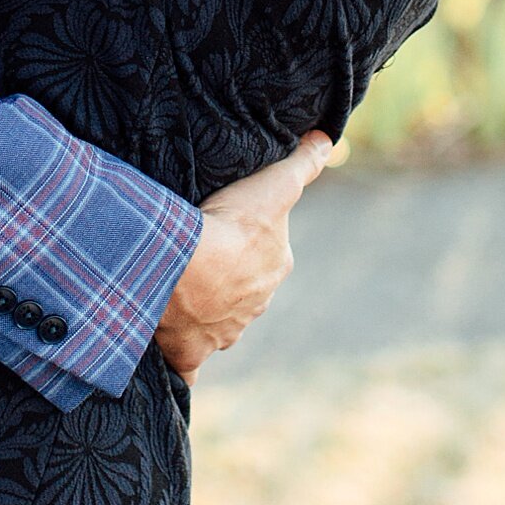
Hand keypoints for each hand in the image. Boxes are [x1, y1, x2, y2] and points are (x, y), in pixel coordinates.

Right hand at [155, 132, 332, 384]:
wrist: (185, 268)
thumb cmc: (229, 225)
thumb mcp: (273, 185)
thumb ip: (303, 165)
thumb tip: (329, 140)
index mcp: (275, 267)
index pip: (267, 252)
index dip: (248, 240)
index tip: (225, 227)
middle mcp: (257, 304)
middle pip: (243, 288)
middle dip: (228, 277)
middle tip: (198, 254)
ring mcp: (225, 332)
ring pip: (219, 320)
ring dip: (203, 310)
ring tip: (176, 288)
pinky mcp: (193, 352)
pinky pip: (191, 364)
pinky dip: (186, 362)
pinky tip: (175, 354)